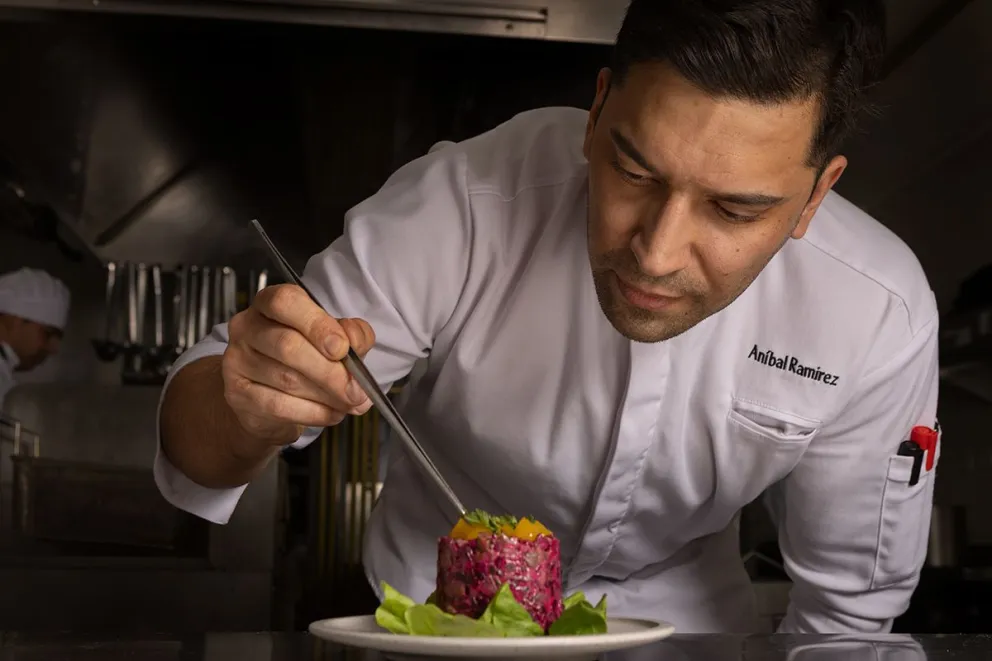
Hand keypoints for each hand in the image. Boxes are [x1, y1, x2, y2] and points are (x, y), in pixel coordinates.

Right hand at [222, 284, 375, 444]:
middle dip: (330, 372)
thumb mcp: (333, 338)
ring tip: (349, 402)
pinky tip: (331, 413)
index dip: (317, 325)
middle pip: (288, 345)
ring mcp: (237, 361)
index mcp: (271, 303)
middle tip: (356, 390)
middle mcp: (247, 327)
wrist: (265, 397)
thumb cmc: (303, 359)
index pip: (287, 302)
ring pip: (287, 379)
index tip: (343, 348)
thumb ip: (352, 334)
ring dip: (327, 396)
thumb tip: (356, 344)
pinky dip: (313, 412)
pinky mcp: (237, 394)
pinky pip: (279, 406)